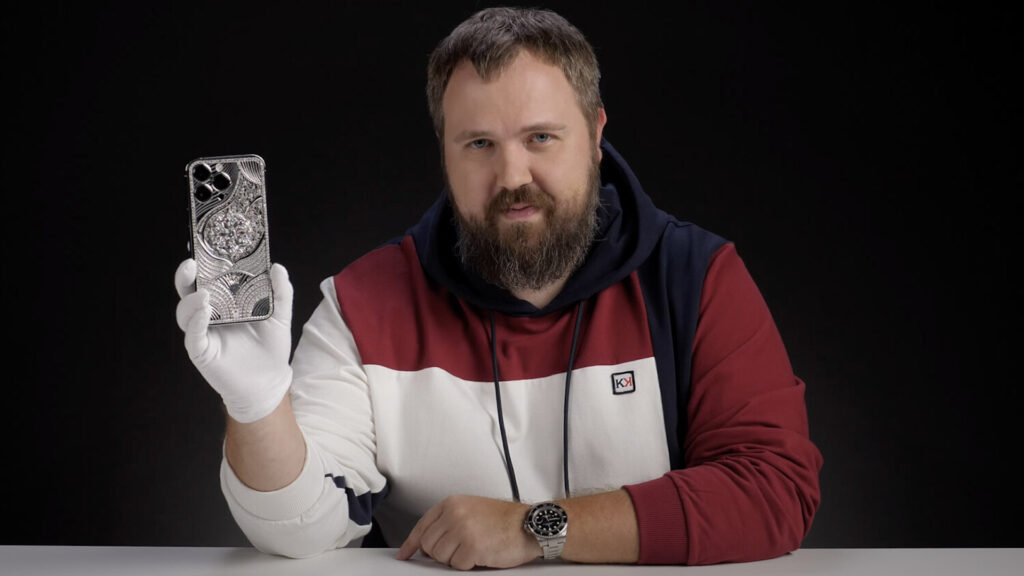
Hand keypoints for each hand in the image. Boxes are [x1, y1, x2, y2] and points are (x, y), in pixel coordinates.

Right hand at [174, 258, 293, 422]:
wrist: (270, 380)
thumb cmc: (272, 347)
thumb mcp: (280, 316)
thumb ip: (281, 292)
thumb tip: (277, 266)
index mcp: (225, 302)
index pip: (208, 278)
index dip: (203, 264)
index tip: (203, 247)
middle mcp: (209, 315)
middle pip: (188, 291)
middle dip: (185, 276)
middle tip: (191, 264)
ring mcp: (203, 332)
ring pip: (185, 312)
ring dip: (191, 300)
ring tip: (205, 294)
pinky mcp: (201, 351)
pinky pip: (193, 334)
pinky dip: (196, 321)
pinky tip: (205, 311)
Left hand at [396, 495, 540, 569]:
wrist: (529, 524)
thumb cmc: (505, 520)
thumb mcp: (472, 510)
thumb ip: (449, 521)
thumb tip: (428, 543)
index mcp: (452, 504)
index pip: (423, 526)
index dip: (412, 543)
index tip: (406, 554)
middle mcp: (454, 514)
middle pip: (429, 545)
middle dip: (441, 553)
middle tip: (459, 551)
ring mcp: (462, 530)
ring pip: (440, 557)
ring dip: (456, 559)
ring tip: (474, 549)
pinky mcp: (472, 547)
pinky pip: (458, 566)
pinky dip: (469, 565)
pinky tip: (481, 554)